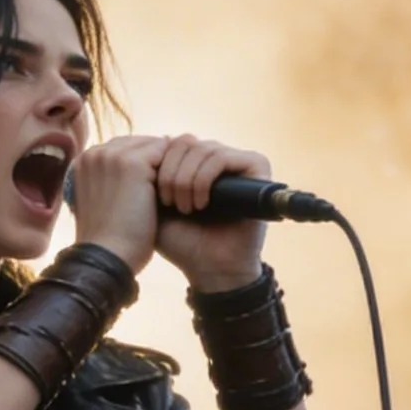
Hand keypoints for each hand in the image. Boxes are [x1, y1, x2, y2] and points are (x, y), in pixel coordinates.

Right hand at [68, 135, 166, 273]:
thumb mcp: (106, 203)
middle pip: (141, 143)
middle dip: (156, 163)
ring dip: (166, 167)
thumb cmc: (109, 241)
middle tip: (168, 192)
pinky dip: (173, 173)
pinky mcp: (132, 163)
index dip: (145, 167)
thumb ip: (118, 180)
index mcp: (84, 162)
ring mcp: (112, 155)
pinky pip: (166, 153)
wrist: (107, 258)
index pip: (126, 148)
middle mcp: (94, 152)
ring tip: (171, 195)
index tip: (154, 190)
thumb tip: (148, 167)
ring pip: (155, 147)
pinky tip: (172, 198)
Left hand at [153, 135, 268, 292]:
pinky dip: (204, 178)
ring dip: (186, 179)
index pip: (174, 143)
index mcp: (199, 164)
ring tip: (185, 208)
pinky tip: (200, 203)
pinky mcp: (257, 168)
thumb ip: (153, 174)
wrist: (210, 270)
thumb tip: (157, 139)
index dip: (159, 164)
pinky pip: (221, 157)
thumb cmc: (183, 242)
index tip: (154, 196)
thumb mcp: (157, 205)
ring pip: (202, 148)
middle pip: (186, 142)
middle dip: (171, 172)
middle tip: (168, 202)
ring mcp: (240, 162)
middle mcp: (221, 159)